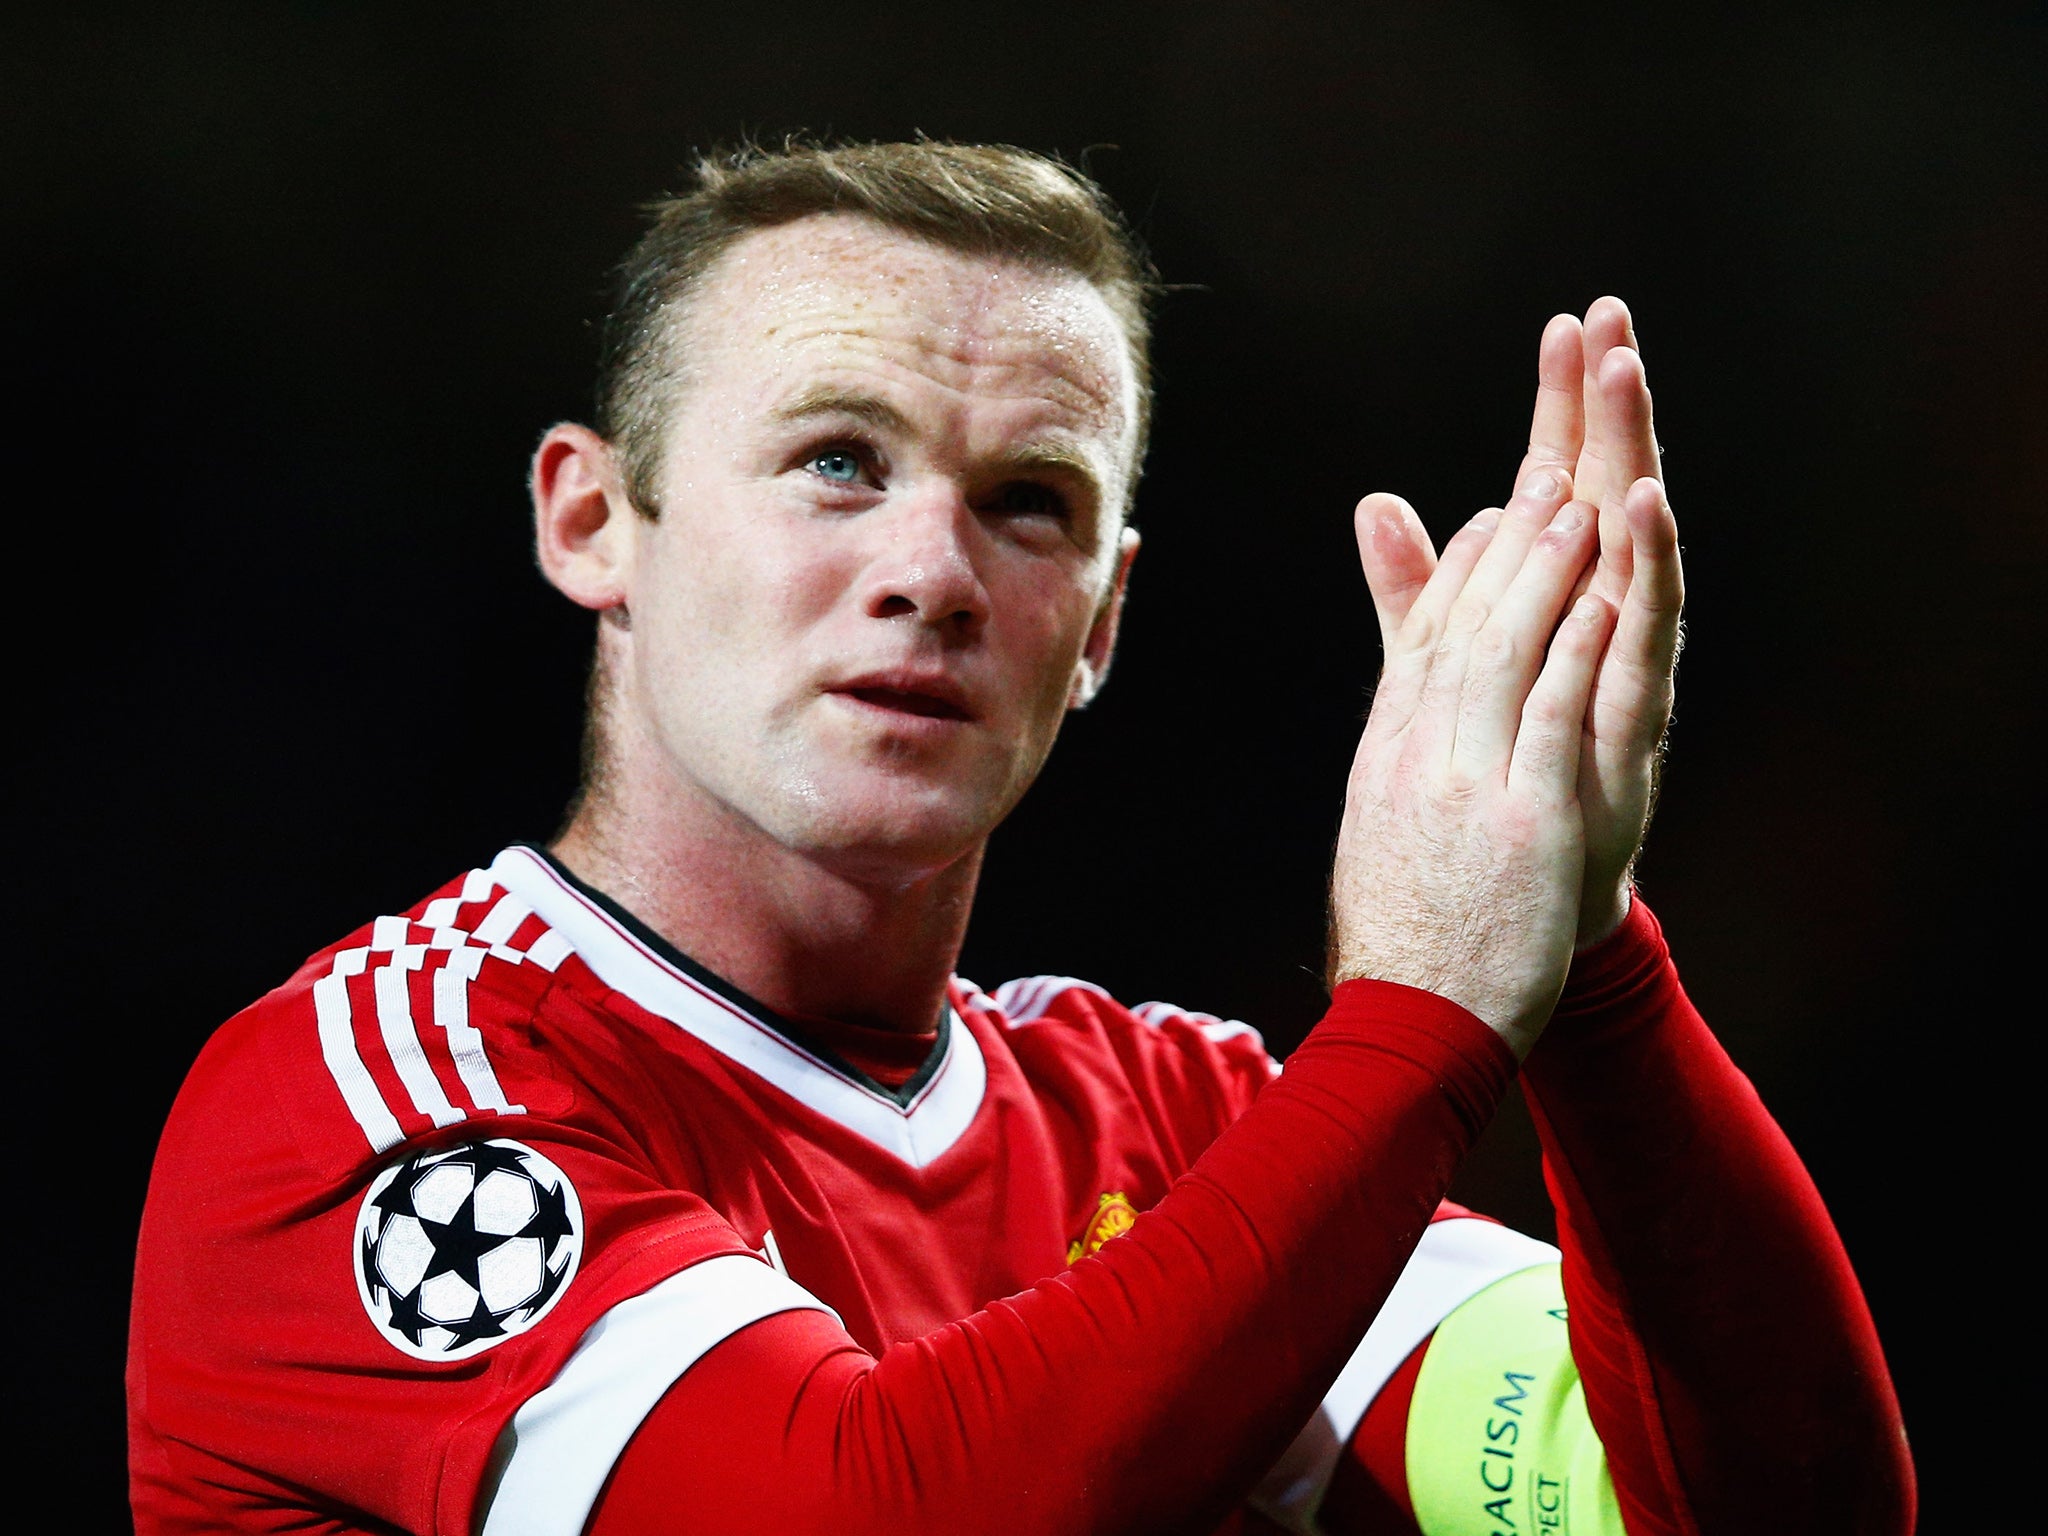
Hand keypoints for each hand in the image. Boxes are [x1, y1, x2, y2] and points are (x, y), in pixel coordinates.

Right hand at [1330, 473, 1613, 1058]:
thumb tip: (1392, 726)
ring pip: (1504, 653)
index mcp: (1386, 759)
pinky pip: (1549, 712)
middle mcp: (1418, 757)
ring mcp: (1469, 783)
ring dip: (1543, 572)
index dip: (1458, 574)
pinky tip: (1602, 594)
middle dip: (1505, 546)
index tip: (1492, 520)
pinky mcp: (1524, 817)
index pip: (1420, 645)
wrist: (1409, 1022)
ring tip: (1577, 504)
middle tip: (1541, 473)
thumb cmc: (1403, 941)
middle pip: (1461, 629)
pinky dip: (1573, 645)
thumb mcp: (1381, 834)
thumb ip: (1398, 760)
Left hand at [1363, 300, 1685, 946]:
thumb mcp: (1441, 664)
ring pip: (1636, 544)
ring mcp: (1623, 664)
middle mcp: (1600, 619)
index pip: (1560, 483)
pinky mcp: (1635, 716)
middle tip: (1611, 321)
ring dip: (1633, 458)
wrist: (1517, 893)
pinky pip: (1646, 631)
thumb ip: (1415, 587)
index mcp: (1556, 600)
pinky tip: (1643, 505)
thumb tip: (1376, 502)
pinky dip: (1647, 567)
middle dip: (1609, 407)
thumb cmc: (1499, 772)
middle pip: (1607, 491)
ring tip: (1628, 379)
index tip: (1566, 323)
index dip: (1562, 407)